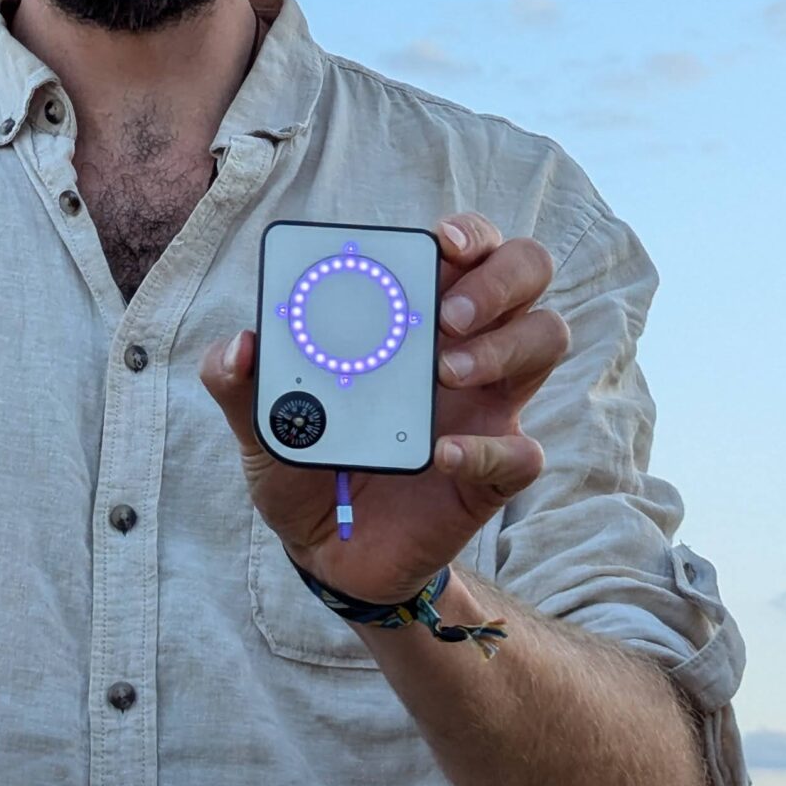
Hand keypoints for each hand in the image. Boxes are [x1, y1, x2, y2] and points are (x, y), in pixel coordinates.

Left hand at [199, 212, 568, 603]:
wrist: (323, 552)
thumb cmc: (303, 463)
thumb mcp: (258, 423)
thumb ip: (239, 383)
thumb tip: (240, 344)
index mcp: (411, 316)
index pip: (466, 248)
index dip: (467, 233)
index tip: (441, 243)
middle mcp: (462, 346)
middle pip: (526, 272)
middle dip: (499, 278)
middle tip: (447, 315)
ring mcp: (485, 407)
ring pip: (547, 338)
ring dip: (505, 344)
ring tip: (442, 371)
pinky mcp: (492, 473)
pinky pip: (523, 452)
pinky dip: (488, 449)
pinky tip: (440, 454)